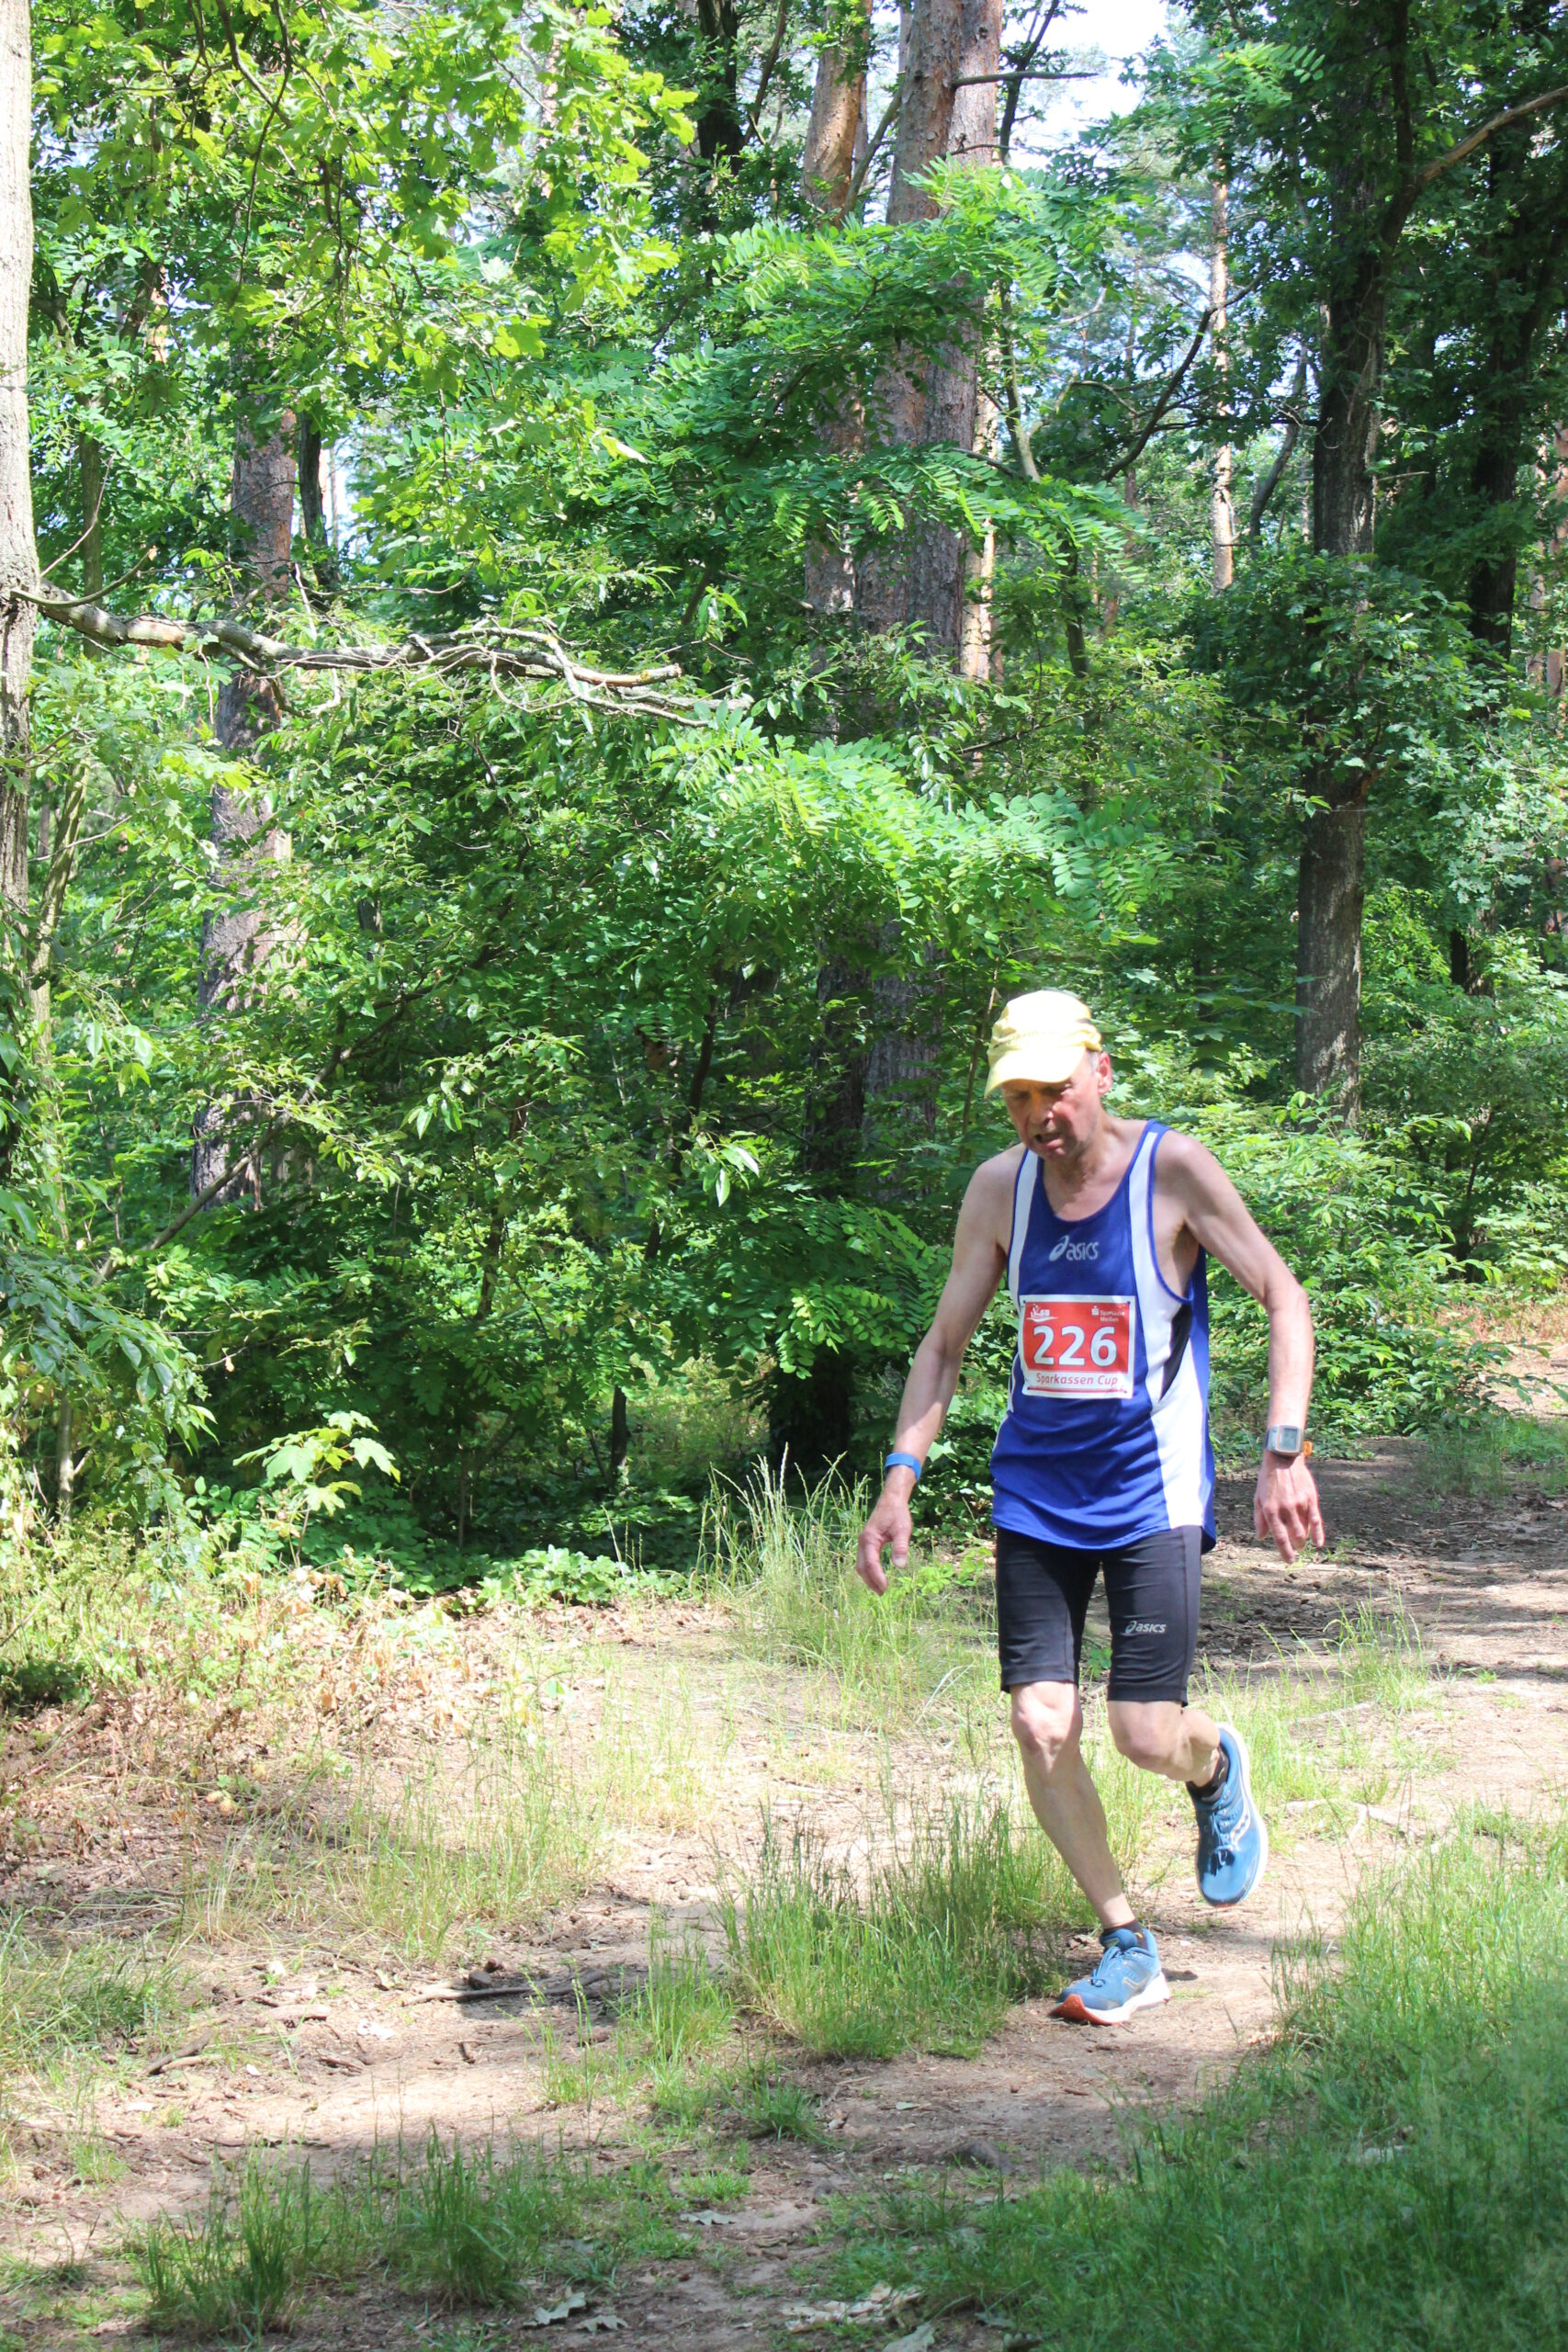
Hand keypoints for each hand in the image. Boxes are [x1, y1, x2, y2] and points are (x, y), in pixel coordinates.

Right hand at [857, 1476, 913, 1593]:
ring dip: (869, 1577)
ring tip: (880, 1588)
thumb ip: (901, 1546)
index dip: (877, 1577)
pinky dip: (869, 1570)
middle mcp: (863, 1541)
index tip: (886, 1588)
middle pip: (861, 1567)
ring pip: (860, 1564)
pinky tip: (878, 1575)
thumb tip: (900, 1566)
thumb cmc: (897, 1513)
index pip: (870, 1563)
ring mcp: (863, 1542)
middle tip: (882, 1593)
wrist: (891, 1499)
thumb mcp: (903, 1529)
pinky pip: (863, 1560)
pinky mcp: (866, 1542)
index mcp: (869, 1539)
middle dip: (870, 1581)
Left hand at [1253, 1449, 1324, 1562]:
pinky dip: (1318, 1533)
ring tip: (1302, 1541)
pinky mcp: (1310, 1498)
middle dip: (1296, 1546)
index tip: (1290, 1560)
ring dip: (1304, 1539)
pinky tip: (1318, 1543)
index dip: (1285, 1552)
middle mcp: (1285, 1508)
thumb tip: (1262, 1537)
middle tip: (1296, 1547)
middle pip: (1294, 1536)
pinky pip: (1316, 1520)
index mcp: (1270, 1510)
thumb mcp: (1258, 1498)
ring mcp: (1299, 1503)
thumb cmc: (1268, 1480)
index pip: (1279, 1537)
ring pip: (1305, 1530)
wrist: (1282, 1459)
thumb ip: (1260, 1519)